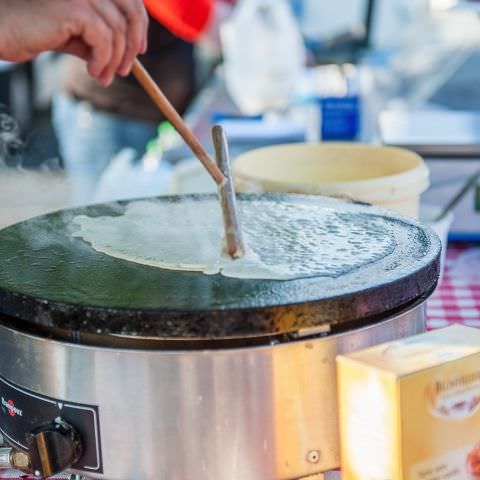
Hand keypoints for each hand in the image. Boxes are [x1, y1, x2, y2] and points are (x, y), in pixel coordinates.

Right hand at [0, 0, 148, 85]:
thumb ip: (101, 40)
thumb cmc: (37, 32)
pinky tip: (93, 71)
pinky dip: (104, 60)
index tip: (140, 51)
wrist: (6, 31)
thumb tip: (128, 56)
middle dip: (133, 46)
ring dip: (115, 61)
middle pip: (131, 12)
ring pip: (118, 32)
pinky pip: (105, 40)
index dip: (141, 25)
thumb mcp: (78, 36)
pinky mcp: (75, 8)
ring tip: (104, 77)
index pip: (131, 0)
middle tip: (125, 71)